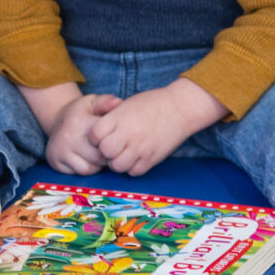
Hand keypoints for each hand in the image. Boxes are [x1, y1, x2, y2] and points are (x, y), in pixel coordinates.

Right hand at [38, 91, 120, 176]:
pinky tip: (87, 159)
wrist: (56, 120)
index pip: (105, 141)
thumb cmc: (80, 113)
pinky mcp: (55, 162)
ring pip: (89, 168)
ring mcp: (60, 151)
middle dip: (107, 156)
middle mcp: (67, 137)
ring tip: (97, 154)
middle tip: (108, 149)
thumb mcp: (92, 102)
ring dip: (97, 164)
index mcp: (79, 122)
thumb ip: (107, 101)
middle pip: (99, 157)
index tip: (114, 139)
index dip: (113, 142)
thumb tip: (119, 103)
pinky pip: (79, 173)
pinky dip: (87, 169)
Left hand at [85, 78, 224, 176]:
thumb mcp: (126, 105)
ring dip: (117, 162)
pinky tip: (136, 157)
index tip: (101, 136)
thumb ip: (111, 118)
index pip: (95, 135)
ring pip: (118, 166)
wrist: (180, 108)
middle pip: (105, 152)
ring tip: (124, 153)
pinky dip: (132, 167)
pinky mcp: (152, 159)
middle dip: (105, 151)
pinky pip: (134, 171)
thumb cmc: (152, 103)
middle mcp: (128, 133)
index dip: (95, 138)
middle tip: (112, 147)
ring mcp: (141, 148)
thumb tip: (98, 133)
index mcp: (119, 118)